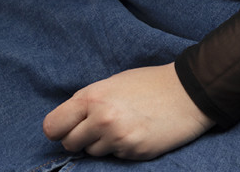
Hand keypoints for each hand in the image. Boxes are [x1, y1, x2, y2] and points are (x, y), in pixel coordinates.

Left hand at [43, 64, 213, 159]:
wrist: (186, 92)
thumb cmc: (148, 83)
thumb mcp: (112, 84)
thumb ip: (89, 102)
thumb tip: (69, 121)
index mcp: (91, 97)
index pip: (53, 125)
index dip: (59, 128)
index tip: (67, 128)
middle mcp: (101, 119)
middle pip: (69, 143)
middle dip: (80, 138)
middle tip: (97, 128)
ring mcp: (117, 138)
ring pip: (92, 153)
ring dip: (102, 144)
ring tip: (123, 125)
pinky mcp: (133, 152)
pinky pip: (115, 157)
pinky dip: (122, 148)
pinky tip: (136, 132)